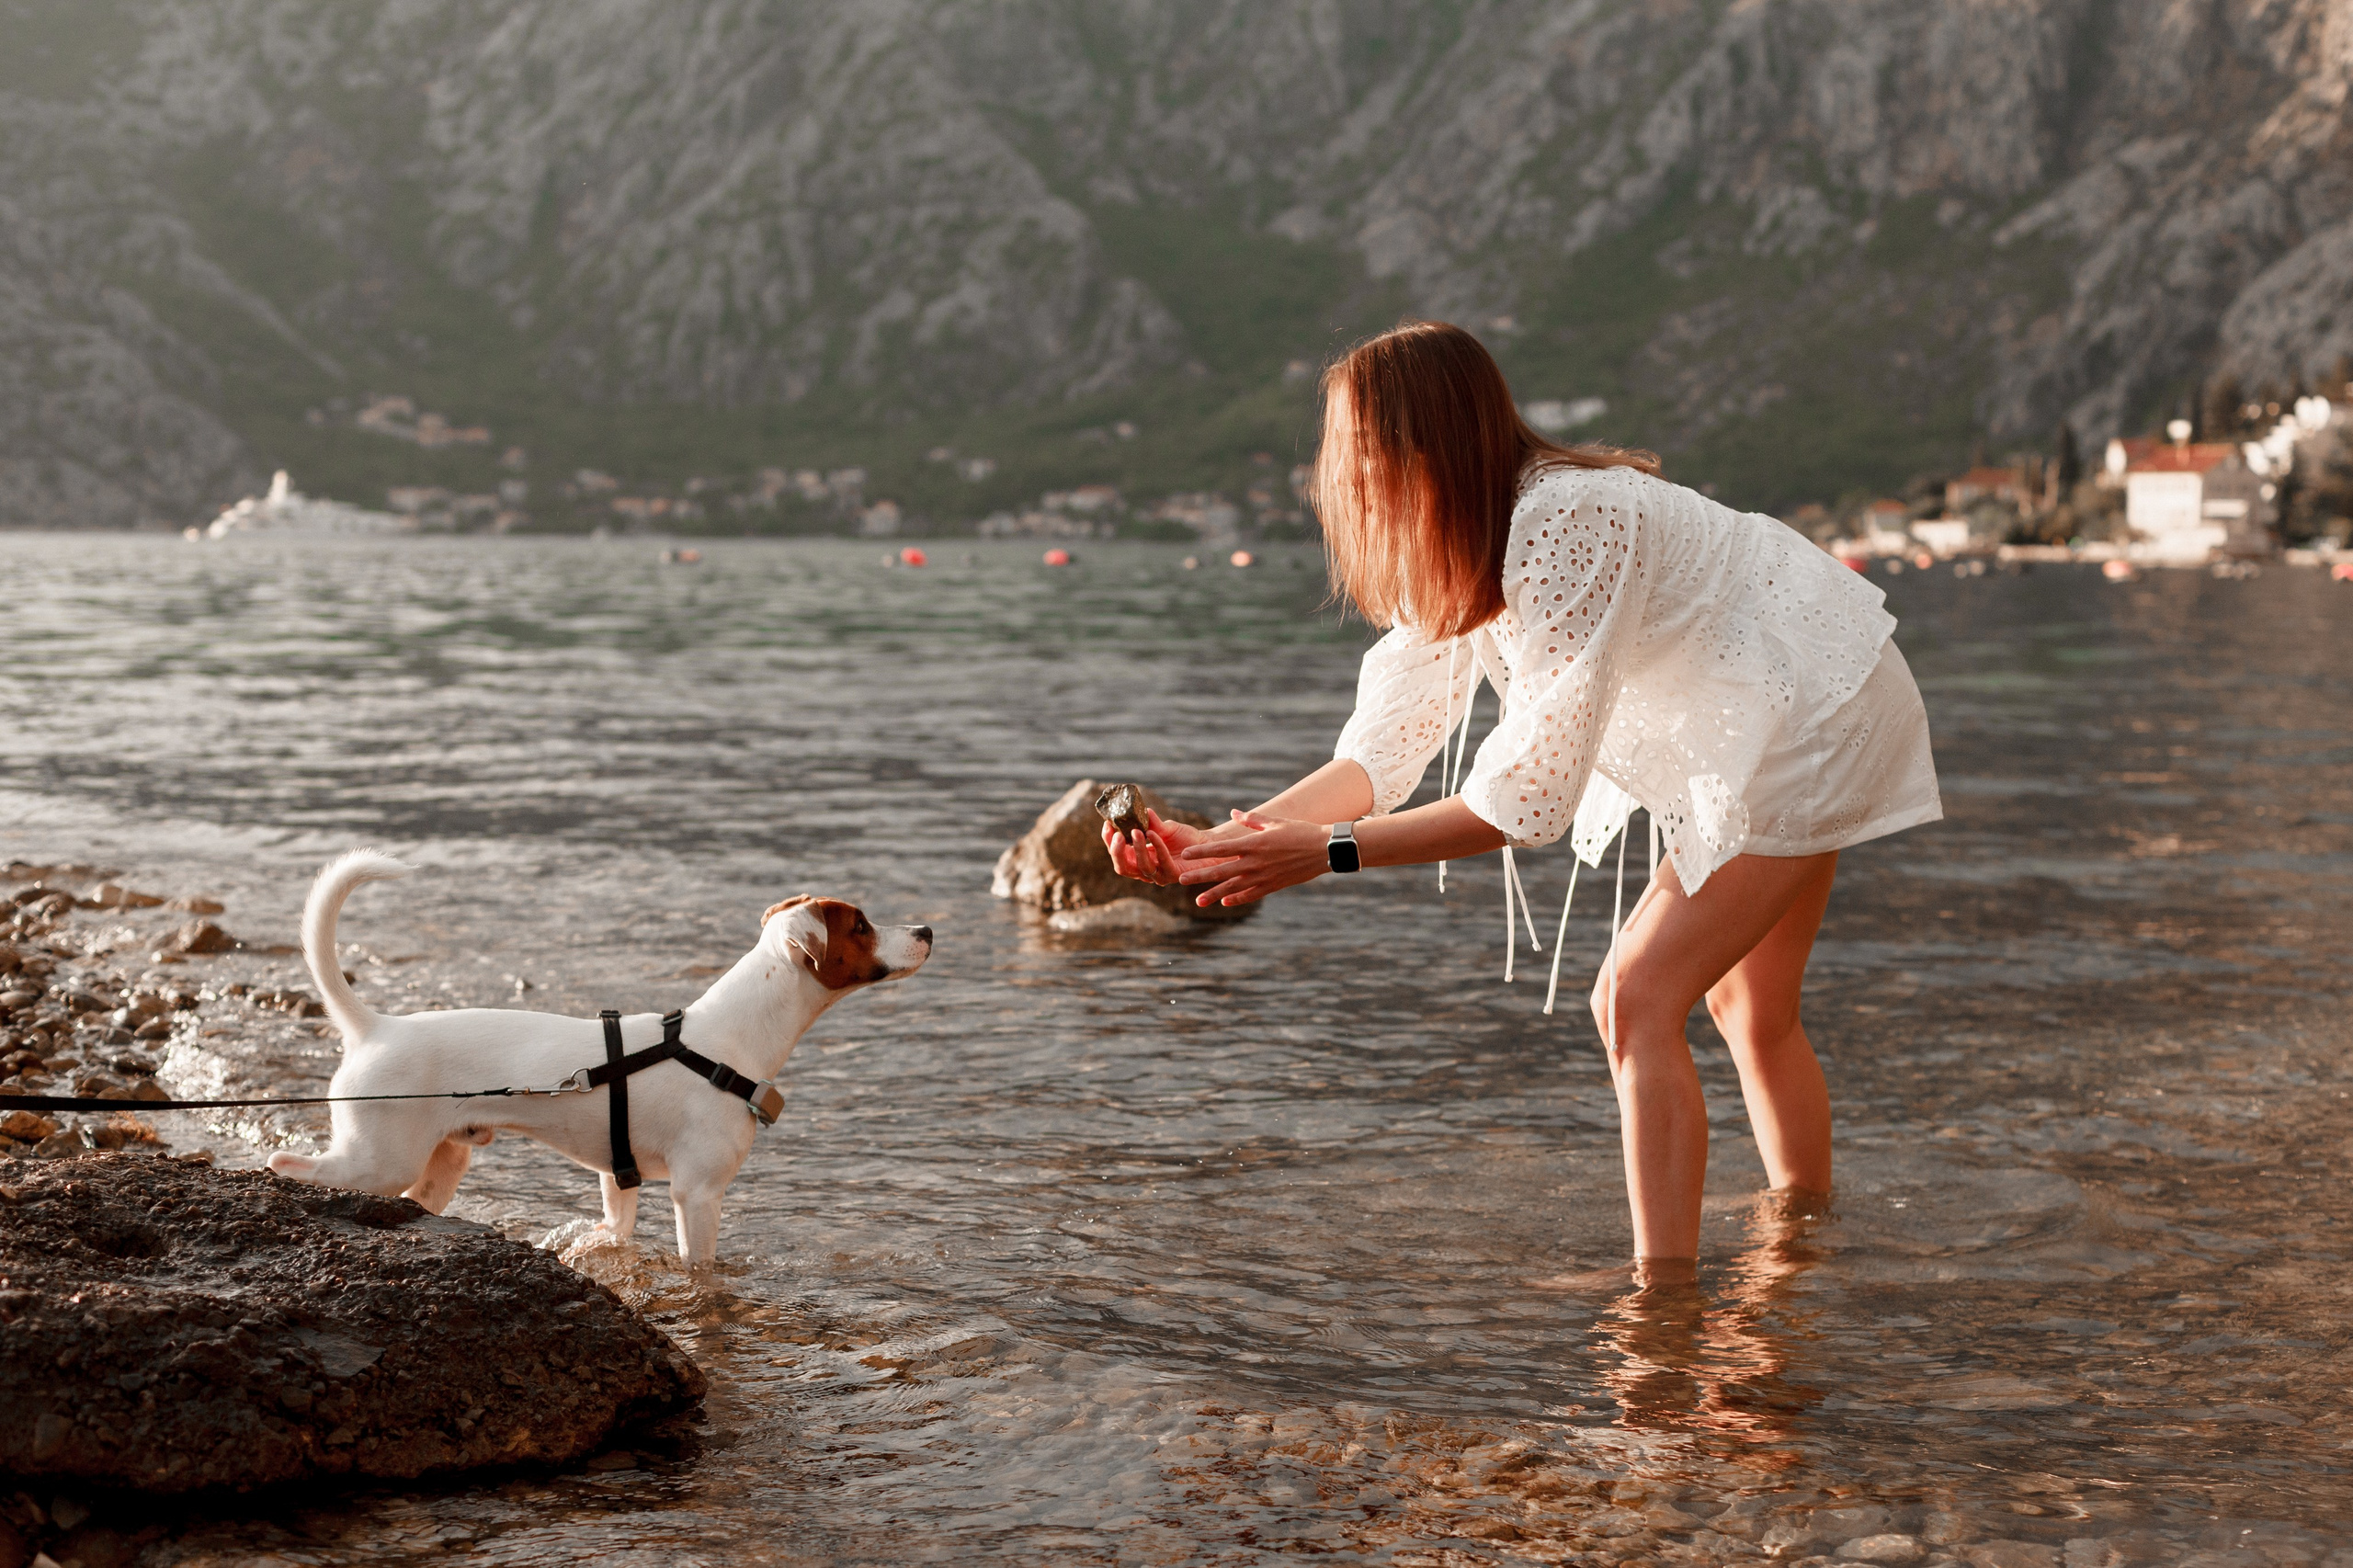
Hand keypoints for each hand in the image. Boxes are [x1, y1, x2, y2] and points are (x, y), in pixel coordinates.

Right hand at [1101, 807, 1208, 885]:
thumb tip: (1142, 809)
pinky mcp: (1172, 876)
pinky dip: (1157, 847)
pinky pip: (1162, 863)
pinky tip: (1154, 834)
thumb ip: (1152, 822)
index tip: (1108, 824)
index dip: (1108, 841)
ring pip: (1140, 866)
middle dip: (1116, 851)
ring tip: (1137, 831)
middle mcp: (1145, 869)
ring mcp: (1158, 875)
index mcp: (1137, 857)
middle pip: (1122, 867)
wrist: (1206, 845)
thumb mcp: (1164, 827)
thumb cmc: (1184, 837)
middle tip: (1117, 834)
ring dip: (1137, 848)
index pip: (1117, 853)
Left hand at [1175, 810, 1328, 905]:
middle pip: (1221, 871)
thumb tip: (1233, 812)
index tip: (1185, 855)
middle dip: (1199, 876)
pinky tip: (1225, 903)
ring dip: (1214, 894)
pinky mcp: (1273, 886)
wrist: (1324, 850)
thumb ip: (1251, 819)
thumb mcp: (1274, 822)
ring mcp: (1264, 877)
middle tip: (1180, 880)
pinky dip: (1238, 899)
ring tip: (1197, 901)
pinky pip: (1251, 895)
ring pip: (1233, 888)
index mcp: (1253, 843)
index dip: (1201, 852)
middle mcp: (1255, 862)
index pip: (1221, 849)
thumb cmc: (1299, 832)